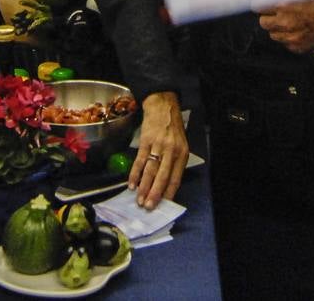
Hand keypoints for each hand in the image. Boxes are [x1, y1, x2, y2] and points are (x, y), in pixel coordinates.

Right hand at [128, 91, 188, 208]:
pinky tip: (131, 184)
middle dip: (154, 194)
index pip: (176, 178)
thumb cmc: (172, 129)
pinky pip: (139, 160)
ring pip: (150, 170)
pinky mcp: (146, 141)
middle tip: (148, 207)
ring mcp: (158, 146)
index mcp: (182, 154)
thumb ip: (175, 164)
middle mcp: (171, 151)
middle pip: (162, 176)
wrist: (162, 106)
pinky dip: (134, 173)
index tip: (163, 205)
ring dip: (143, 187)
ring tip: (139, 200)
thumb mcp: (181, 146)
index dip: (169, 193)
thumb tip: (165, 186)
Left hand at [257, 0, 313, 53]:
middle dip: (269, 18)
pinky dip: (290, 39)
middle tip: (278, 14)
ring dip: (279, 29)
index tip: (264, 5)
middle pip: (263, 22)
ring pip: (273, 35)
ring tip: (291, 23)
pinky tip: (301, 31)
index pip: (258, 6)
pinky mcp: (299, 48)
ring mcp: (292, 36)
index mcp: (286, 3)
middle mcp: (286, 21)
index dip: (262, 4)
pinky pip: (286, 44)